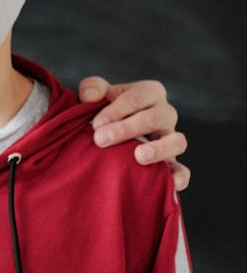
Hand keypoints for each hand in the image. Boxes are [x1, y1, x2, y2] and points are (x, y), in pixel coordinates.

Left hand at [80, 76, 188, 190]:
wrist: (106, 135)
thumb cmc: (102, 112)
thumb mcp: (96, 96)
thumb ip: (91, 88)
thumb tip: (91, 95)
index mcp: (149, 93)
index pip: (137, 97)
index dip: (116, 110)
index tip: (95, 124)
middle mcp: (165, 114)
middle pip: (155, 118)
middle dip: (127, 129)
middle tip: (100, 140)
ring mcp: (170, 139)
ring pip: (178, 141)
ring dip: (159, 149)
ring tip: (139, 156)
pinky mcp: (170, 163)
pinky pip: (182, 170)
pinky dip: (179, 176)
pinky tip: (170, 183)